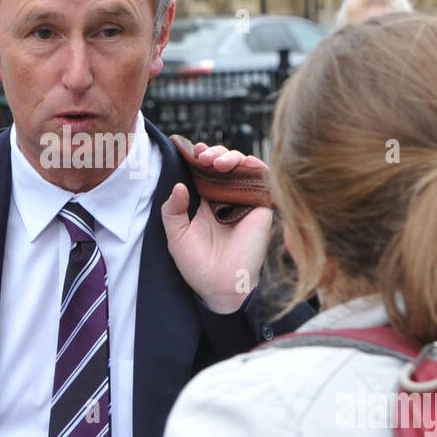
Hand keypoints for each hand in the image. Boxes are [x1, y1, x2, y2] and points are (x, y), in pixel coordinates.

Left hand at [162, 143, 273, 313]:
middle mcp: (227, 199)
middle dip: (215, 153)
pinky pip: (263, 180)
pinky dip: (255, 166)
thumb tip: (180, 186)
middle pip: (225, 164)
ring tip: (217, 162)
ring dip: (232, 156)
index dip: (201, 156)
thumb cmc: (197, 265)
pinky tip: (242, 164)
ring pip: (244, 167)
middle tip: (204, 157)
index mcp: (206, 202)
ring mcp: (244, 201)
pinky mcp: (261, 207)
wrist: (218, 286)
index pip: (206, 171)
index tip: (193, 150)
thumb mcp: (176, 235)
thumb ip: (173, 210)